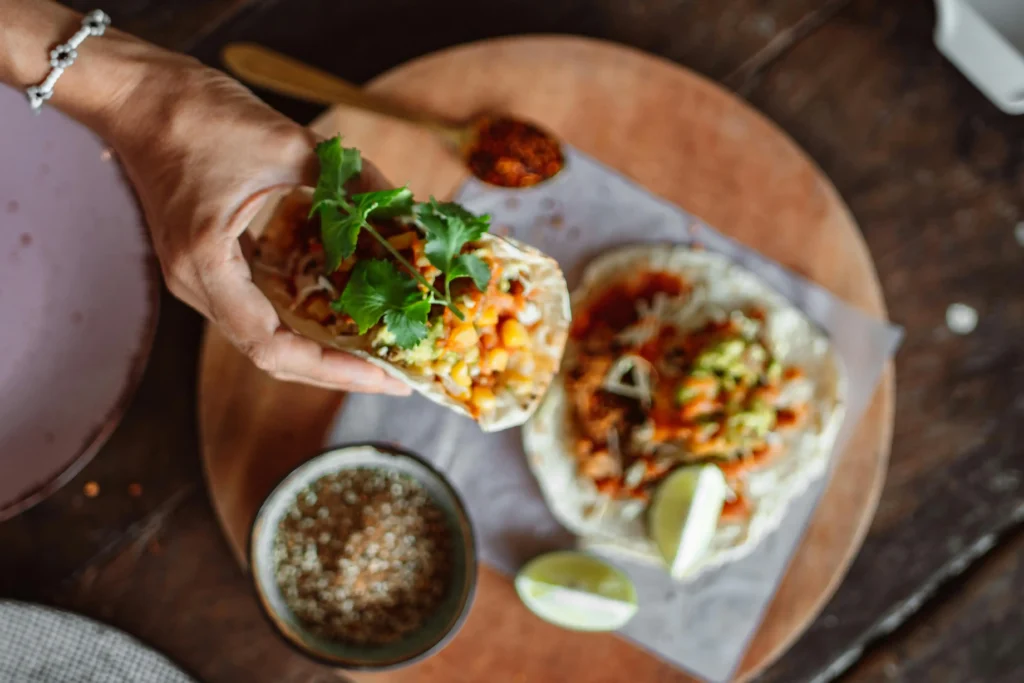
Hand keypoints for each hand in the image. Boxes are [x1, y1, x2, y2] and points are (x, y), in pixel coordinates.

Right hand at [104, 50, 409, 393]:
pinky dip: (301, 317)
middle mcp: (195, 284)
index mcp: (206, 263)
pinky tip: (343, 315)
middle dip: (335, 370)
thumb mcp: (286, 142)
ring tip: (378, 353)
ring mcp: (197, 278)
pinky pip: (258, 307)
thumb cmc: (197, 114)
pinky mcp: (207, 264)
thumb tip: (409, 208)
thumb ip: (351, 178)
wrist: (137, 95)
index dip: (331, 370)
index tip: (383, 377)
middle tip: (397, 377)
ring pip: (264, 336)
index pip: (270, 347)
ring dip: (320, 349)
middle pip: (270, 354)